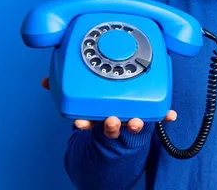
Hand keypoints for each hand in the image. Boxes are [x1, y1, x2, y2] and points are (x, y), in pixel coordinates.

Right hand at [41, 77, 176, 138]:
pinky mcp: (147, 116)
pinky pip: (158, 117)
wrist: (119, 134)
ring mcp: (131, 121)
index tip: (80, 123)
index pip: (88, 122)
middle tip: (110, 121)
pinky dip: (165, 116)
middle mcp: (114, 121)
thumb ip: (68, 91)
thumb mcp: (83, 103)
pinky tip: (171, 115)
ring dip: (134, 123)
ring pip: (132, 124)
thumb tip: (46, 81)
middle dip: (111, 125)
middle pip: (111, 127)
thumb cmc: (103, 109)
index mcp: (97, 118)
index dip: (84, 123)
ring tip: (135, 121)